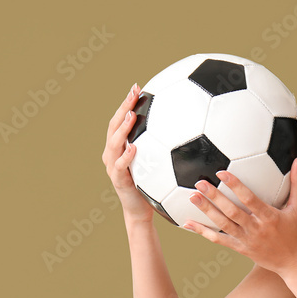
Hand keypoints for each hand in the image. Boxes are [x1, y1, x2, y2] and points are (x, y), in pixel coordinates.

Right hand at [101, 83, 156, 222]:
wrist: (141, 210)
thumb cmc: (152, 186)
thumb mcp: (157, 163)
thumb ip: (162, 146)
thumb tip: (184, 127)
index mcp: (120, 146)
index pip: (121, 120)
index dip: (127, 103)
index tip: (138, 87)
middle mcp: (112, 153)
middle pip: (114, 126)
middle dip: (123, 107)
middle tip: (134, 93)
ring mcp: (113, 166)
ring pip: (113, 143)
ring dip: (123, 128)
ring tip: (132, 115)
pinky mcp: (118, 180)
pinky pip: (120, 166)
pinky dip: (126, 156)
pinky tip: (135, 147)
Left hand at [183, 156, 296, 277]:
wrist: (295, 263)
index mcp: (270, 217)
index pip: (249, 199)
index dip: (235, 186)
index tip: (222, 173)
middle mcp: (256, 229)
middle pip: (232, 212)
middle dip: (214, 197)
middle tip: (200, 183)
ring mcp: (247, 240)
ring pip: (223, 225)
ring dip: (207, 211)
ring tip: (192, 197)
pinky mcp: (241, 249)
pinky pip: (219, 240)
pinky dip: (203, 232)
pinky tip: (188, 224)